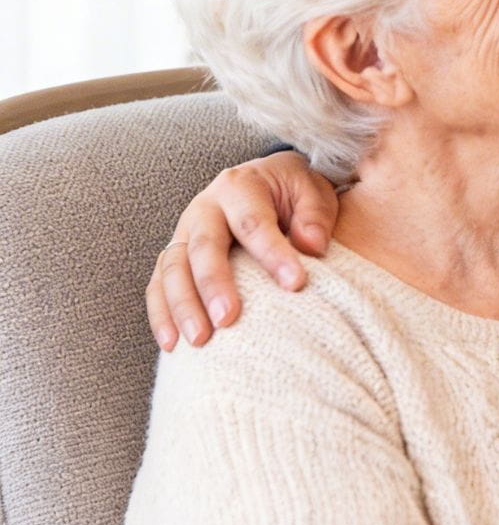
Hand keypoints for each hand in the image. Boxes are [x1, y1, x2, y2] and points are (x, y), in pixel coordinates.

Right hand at [146, 152, 338, 350]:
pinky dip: (162, 314)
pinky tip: (173, 344)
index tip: (295, 284)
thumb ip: (314, 215)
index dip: (273, 253)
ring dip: (183, 306)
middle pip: (203, 246)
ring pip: (172, 268)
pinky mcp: (174, 255)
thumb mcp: (312, 190)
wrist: (267, 180)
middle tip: (228, 319)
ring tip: (199, 340)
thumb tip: (312, 245)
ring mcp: (184, 232)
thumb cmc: (292, 192)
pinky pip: (158, 285)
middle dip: (213, 284)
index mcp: (240, 186)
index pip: (254, 222)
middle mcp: (205, 207)